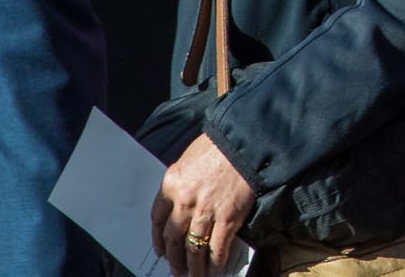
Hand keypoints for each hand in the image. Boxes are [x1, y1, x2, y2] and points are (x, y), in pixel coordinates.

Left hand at [151, 134, 253, 275]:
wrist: (246, 141)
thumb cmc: (219, 145)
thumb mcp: (189, 160)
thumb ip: (182, 184)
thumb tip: (181, 203)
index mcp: (170, 185)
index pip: (158, 220)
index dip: (158, 239)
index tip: (161, 250)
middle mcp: (184, 203)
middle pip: (173, 239)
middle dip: (174, 258)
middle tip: (176, 270)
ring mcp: (206, 212)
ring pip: (193, 248)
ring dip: (193, 266)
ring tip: (194, 276)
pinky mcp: (228, 218)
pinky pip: (217, 247)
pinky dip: (215, 261)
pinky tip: (215, 269)